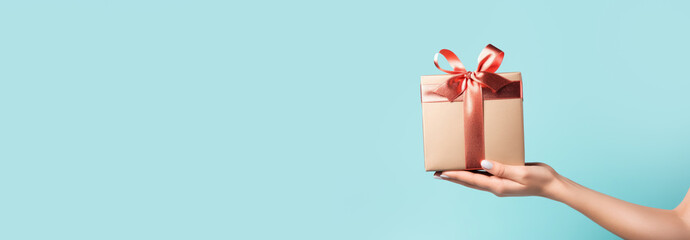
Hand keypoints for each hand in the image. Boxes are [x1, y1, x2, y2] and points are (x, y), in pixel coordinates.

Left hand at [434, 160, 560, 197]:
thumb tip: (482, 163)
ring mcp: (499, 183)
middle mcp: (496, 186)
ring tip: (448, 171)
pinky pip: (485, 175)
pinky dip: (474, 171)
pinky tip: (470, 166)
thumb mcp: (521, 172)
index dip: (455, 176)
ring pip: (475, 179)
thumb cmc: (539, 178)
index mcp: (498, 186)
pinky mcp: (504, 177)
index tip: (441, 173)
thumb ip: (502, 168)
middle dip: (453, 177)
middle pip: (469, 182)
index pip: (471, 180)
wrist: (552, 184)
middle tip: (437, 173)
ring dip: (461, 175)